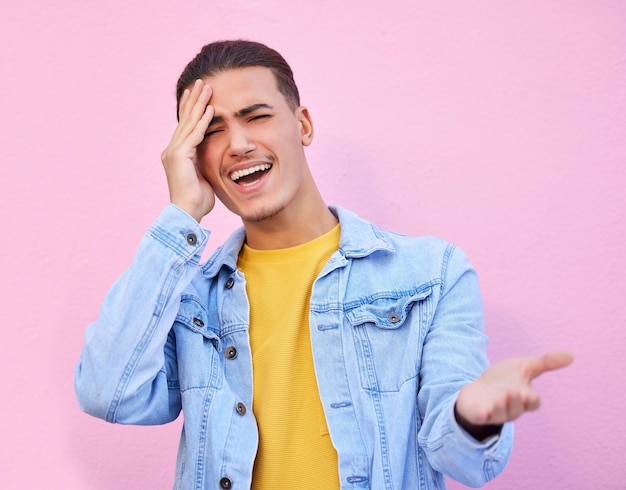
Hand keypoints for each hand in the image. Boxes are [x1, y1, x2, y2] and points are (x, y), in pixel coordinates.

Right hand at [161, 79, 214, 221]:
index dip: (191, 109)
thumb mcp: (202, 175)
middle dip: (194, 100)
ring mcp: (174, 152)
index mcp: (177, 154)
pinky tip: (210, 109)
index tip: (197, 94)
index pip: (185, 126)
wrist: (187, 214)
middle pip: (185, 119)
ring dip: (199, 104)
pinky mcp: (180, 157)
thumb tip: (212, 156)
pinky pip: (194, 135)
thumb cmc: (197, 201)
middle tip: (202, 82)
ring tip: (207, 88)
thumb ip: (204, 162)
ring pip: (189, 123)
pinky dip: (203, 122)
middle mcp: (172, 150)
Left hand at [455, 351, 573, 430]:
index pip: (532, 402)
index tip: (529, 393)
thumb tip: (572, 355)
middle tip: (513, 391)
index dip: (532, 399)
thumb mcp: (523, 368)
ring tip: (499, 398)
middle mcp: (510, 408)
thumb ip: (545, 363)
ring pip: (501, 414)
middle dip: (516, 401)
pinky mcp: (478, 414)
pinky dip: (482, 416)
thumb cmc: (502, 380)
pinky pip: (481, 418)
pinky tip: (481, 412)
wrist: (476, 392)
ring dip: (501, 407)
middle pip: (518, 409)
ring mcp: (494, 412)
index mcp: (523, 397)